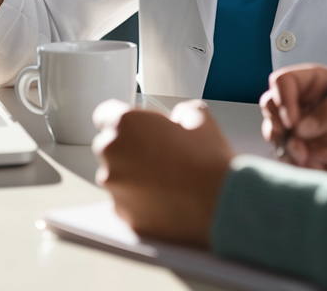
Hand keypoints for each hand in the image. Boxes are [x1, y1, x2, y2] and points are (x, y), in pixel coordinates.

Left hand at [92, 99, 233, 248]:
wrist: (221, 203)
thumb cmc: (208, 160)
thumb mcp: (199, 119)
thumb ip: (180, 113)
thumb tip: (180, 119)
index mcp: (125, 124)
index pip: (105, 114)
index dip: (124, 120)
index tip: (136, 127)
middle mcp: (112, 153)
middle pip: (109, 146)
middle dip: (128, 148)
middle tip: (158, 154)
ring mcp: (114, 186)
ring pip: (115, 176)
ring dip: (132, 175)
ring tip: (165, 179)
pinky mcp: (122, 213)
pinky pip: (124, 201)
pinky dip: (138, 199)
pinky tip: (164, 198)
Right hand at [261, 63, 326, 173]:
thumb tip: (302, 126)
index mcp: (320, 83)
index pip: (284, 82)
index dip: (282, 100)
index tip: (294, 121)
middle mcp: (310, 103)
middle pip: (272, 108)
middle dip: (279, 128)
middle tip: (297, 143)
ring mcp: (310, 128)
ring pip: (279, 136)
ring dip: (290, 150)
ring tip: (314, 159)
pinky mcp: (314, 150)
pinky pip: (292, 157)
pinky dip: (302, 164)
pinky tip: (326, 164)